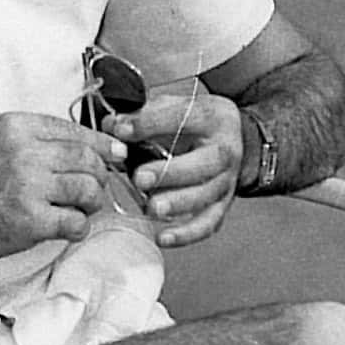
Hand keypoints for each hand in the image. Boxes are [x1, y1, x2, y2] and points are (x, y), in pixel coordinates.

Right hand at [0, 112, 121, 259]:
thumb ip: (35, 138)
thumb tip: (84, 144)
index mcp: (18, 127)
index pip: (75, 131)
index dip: (102, 144)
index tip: (116, 153)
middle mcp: (25, 152)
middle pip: (88, 158)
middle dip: (101, 174)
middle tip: (96, 187)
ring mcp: (29, 186)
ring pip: (89, 188)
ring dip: (93, 201)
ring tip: (83, 207)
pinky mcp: (31, 220)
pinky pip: (75, 221)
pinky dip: (79, 227)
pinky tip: (70, 228)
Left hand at [104, 82, 243, 248]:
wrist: (232, 137)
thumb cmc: (194, 123)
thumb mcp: (173, 107)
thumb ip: (142, 115)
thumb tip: (111, 127)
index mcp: (213, 117)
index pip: (184, 117)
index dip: (151, 124)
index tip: (122, 131)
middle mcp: (225, 149)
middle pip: (205, 163)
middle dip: (170, 172)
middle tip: (140, 178)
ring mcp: (226, 179)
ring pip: (207, 195)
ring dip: (178, 204)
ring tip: (152, 208)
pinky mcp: (222, 204)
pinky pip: (208, 223)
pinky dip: (187, 234)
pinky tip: (163, 237)